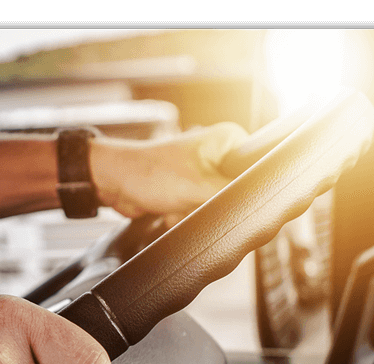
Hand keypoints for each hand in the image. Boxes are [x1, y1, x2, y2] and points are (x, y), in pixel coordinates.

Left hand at [91, 122, 248, 227]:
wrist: (114, 182)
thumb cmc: (149, 174)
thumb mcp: (200, 188)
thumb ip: (234, 196)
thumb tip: (259, 205)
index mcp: (228, 140)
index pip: (257, 168)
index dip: (246, 190)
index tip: (226, 198)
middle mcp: (218, 152)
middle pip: (235, 192)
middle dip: (212, 205)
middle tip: (194, 201)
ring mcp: (204, 170)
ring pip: (217, 206)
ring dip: (195, 212)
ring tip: (177, 203)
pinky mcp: (191, 187)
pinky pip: (200, 210)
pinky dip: (185, 214)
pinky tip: (170, 208)